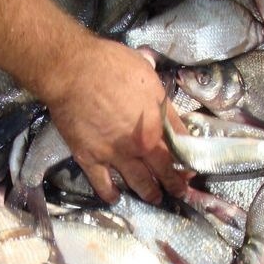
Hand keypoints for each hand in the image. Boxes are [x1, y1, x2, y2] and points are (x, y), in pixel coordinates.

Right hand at [44, 39, 188, 202]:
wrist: (73, 71)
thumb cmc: (111, 65)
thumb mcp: (147, 74)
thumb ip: (157, 96)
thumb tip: (162, 103)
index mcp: (158, 122)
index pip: (181, 148)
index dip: (188, 160)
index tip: (190, 169)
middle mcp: (141, 144)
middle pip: (164, 170)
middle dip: (175, 184)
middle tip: (180, 192)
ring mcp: (116, 155)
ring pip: (139, 183)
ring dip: (150, 193)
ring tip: (155, 198)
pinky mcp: (90, 159)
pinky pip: (102, 184)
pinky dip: (110, 194)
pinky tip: (115, 198)